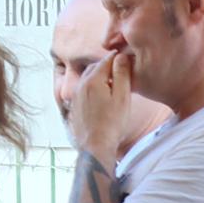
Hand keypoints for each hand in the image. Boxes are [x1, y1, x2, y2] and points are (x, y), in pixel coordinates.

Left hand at [66, 40, 142, 164]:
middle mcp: (81, 84)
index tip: (128, 59)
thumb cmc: (112, 124)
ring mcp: (76, 95)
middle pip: (96, 67)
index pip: (107, 59)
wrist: (95, 146)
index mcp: (93, 79)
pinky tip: (104, 98)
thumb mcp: (122, 97)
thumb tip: (121, 56)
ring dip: (101, 77)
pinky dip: (94, 87)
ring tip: (114, 85)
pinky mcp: (75, 105)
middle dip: (109, 66)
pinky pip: (85, 89)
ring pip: (89, 77)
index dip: (119, 58)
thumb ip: (122, 74)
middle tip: (122, 71)